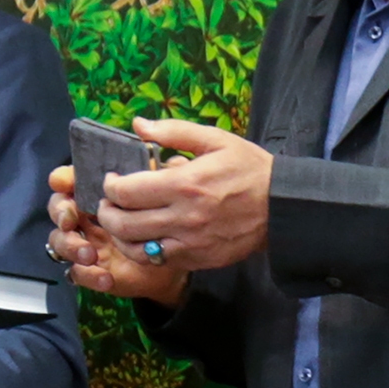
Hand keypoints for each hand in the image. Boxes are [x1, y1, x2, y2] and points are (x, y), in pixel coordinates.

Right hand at [47, 166, 188, 305]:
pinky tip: (106, 276)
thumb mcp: (164, 191)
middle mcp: (85, 217)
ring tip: (90, 253)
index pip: (69, 180)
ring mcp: (86, 243)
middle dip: (59, 211)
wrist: (172, 260)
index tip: (65, 182)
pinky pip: (76, 274)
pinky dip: (88, 275)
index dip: (62, 179)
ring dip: (70, 246)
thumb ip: (160, 172)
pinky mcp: (92, 269)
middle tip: (72, 219)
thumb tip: (157, 148)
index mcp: (96, 193)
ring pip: (58, 242)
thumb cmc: (163, 219)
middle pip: (57, 208)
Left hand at [95, 118, 271, 271]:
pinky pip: (157, 262)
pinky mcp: (198, 260)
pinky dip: (142, 252)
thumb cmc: (248, 168)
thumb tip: (137, 125)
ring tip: (118, 222)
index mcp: (186, 184)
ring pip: (136, 249)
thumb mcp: (215, 139)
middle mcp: (184, 217)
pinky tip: (141, 238)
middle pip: (124, 223)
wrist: (282, 206)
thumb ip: (173, 132)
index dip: (110, 185)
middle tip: (107, 202)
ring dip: (118, 236)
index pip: (127, 191)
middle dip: (106, 212)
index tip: (112, 179)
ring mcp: (190, 243)